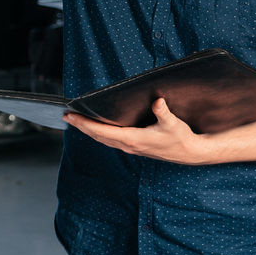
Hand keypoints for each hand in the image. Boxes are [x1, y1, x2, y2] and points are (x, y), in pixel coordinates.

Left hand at [62, 98, 207, 164]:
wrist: (190, 153)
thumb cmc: (181, 137)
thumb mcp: (173, 123)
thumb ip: (163, 112)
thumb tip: (157, 101)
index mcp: (133, 139)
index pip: (102, 131)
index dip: (84, 124)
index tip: (71, 116)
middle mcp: (128, 145)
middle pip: (97, 136)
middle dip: (81, 126)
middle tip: (66, 116)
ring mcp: (130, 148)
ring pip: (103, 139)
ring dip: (88, 130)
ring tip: (75, 121)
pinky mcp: (134, 147)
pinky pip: (110, 141)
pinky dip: (98, 134)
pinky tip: (94, 128)